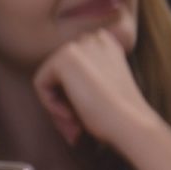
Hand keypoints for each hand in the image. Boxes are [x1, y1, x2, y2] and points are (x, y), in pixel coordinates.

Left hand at [33, 29, 159, 153]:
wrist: (130, 122)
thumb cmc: (119, 117)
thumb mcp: (102, 93)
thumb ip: (80, 84)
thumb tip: (52, 96)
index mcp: (109, 45)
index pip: (74, 70)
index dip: (73, 100)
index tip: (82, 123)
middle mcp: (94, 39)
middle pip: (60, 74)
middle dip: (63, 104)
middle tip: (75, 130)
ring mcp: (80, 45)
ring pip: (49, 79)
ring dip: (57, 106)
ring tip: (74, 127)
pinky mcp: (65, 57)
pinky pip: (40, 84)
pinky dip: (50, 105)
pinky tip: (71, 115)